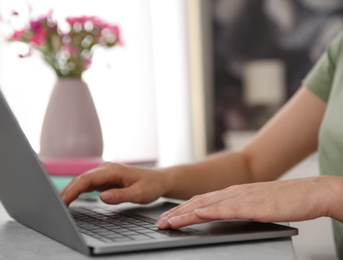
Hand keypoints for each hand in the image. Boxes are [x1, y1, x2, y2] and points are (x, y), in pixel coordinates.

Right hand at [61, 162, 167, 205]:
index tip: (64, 200)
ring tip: (60, 203)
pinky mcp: (105, 178)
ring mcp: (104, 172)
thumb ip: (120, 195)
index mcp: (113, 170)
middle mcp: (106, 169)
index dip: (74, 190)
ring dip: (71, 190)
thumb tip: (102, 197)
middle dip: (67, 191)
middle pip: (81, 179)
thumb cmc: (150, 186)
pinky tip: (70, 198)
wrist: (158, 180)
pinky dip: (78, 190)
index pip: (87, 179)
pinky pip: (87, 183)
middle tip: (56, 205)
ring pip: (82, 180)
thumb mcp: (139, 194)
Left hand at [155, 176, 339, 228]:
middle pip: (198, 202)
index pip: (200, 201)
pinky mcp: (255, 205)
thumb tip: (219, 214)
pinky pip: (229, 208)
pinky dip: (212, 211)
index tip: (167, 217)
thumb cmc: (284, 200)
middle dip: (176, 213)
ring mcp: (243, 197)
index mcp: (233, 192)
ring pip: (208, 205)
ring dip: (186, 213)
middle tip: (160, 222)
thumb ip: (236, 207)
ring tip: (170, 221)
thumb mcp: (254, 203)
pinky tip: (199, 214)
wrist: (310, 192)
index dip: (181, 209)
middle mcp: (234, 192)